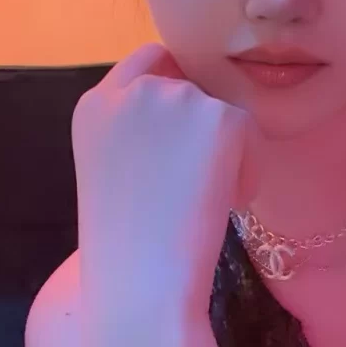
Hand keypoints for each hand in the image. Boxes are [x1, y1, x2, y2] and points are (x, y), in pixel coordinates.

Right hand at [71, 42, 258, 337]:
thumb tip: (184, 117)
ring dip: (224, 151)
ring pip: (223, 112)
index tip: (187, 127)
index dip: (177, 86)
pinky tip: (222, 205)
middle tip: (191, 185)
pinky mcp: (219, 117)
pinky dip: (248, 169)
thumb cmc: (126, 250)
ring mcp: (176, 98)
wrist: (142, 286)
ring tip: (200, 201)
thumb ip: (136, 132)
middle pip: (194, 85)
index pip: (150, 60)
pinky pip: (251, 134)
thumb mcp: (112, 172)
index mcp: (93, 105)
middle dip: (202, 126)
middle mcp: (132, 90)